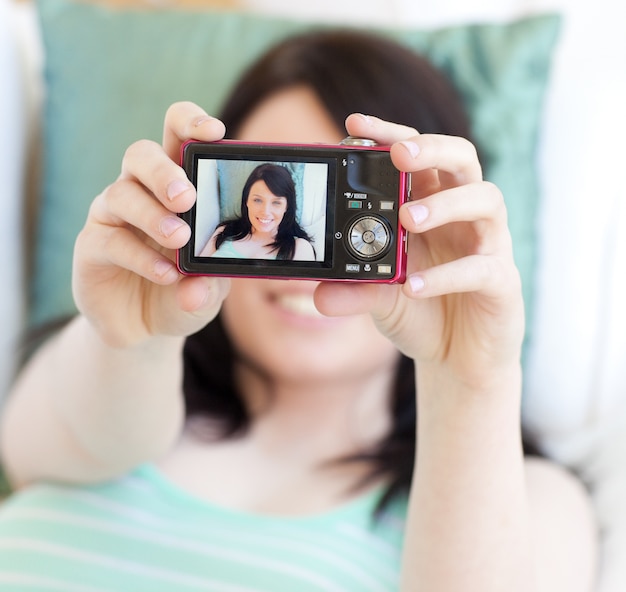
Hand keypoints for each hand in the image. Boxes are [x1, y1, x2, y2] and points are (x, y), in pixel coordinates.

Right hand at [73, 102, 230, 347]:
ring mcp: (112, 216)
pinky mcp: (92, 246)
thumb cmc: (184, 292)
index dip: (190, 124)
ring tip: (179, 239)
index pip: (176, 136)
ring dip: (152, 215)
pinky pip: (111, 240)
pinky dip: (141, 257)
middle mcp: (140, 191)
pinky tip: (166, 274)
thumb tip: (198, 287)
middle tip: (187, 197)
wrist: (148, 327)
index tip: (214, 132)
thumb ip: (211, 281)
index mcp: (175, 185)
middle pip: (140, 154)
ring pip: (122, 194)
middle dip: (164, 171)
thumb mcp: (210, 287)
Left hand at [314, 114, 524, 386]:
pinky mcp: (501, 282)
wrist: (456, 359)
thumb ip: (354, 290)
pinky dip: (446, 274)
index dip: (391, 135)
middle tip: (398, 154)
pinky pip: (482, 268)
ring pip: (485, 200)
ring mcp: (487, 246)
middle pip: (461, 158)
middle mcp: (462, 218)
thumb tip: (318, 292)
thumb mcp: (379, 299)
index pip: (416, 158)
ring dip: (445, 204)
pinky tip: (413, 287)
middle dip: (430, 148)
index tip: (354, 125)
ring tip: (407, 219)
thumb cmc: (421, 314)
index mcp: (431, 207)